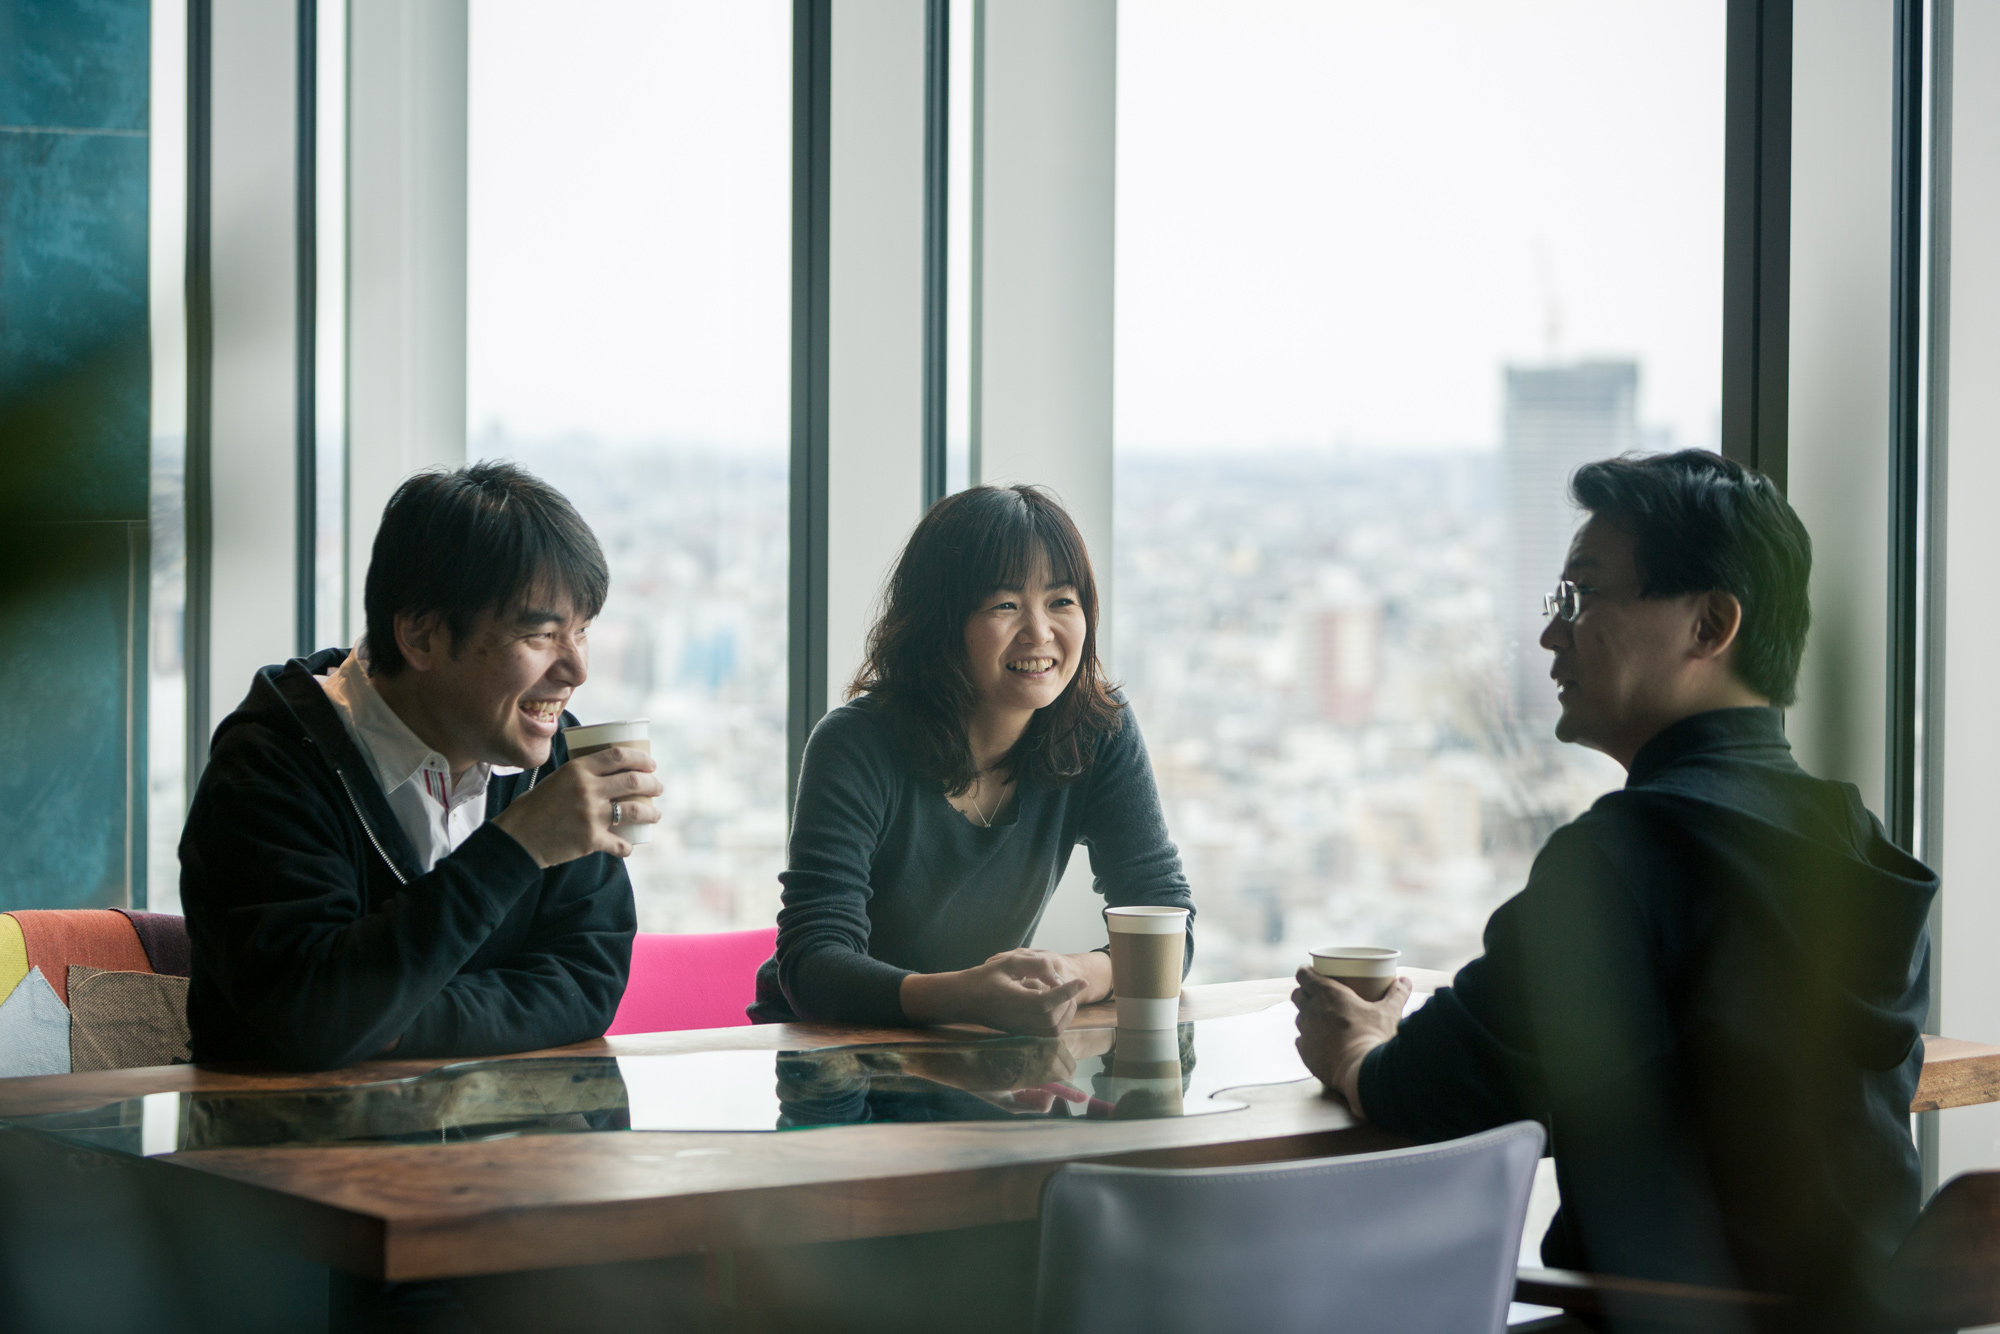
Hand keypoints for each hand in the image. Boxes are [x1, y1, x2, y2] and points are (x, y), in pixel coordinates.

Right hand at [490, 745, 663, 867]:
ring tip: (655, 814)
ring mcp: (591, 816)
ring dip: (651, 812)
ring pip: (635, 810)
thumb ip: (580, 776)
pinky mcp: (591, 840)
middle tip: (658, 788)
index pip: (618, 756)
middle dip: (653, 784)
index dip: (640, 758)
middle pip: (633, 781)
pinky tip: (629, 846)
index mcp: (577, 769)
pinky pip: (620, 844)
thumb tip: (607, 773)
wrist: (517, 838)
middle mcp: (587, 789)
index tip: (651, 764)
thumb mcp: (556, 780)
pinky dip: (627, 846)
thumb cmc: (534, 807)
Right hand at [900, 950, 1092, 1034]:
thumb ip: (1035, 965)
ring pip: (1053, 1030)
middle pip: (1052, 1018)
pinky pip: (1048, 1034)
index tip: (1082, 981)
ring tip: (1067, 996)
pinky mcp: (1022, 1033)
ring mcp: (1019, 1029)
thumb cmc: (985, 977)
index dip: (1066, 992)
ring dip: (1066, 1013)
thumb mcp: (1008, 962)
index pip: (1045, 1002)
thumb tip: (1057, 977)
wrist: (964, 999)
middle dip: (1067, 1001)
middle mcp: (1015, 1019)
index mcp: (1011, 999)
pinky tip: (1058, 1006)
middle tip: (1070, 985)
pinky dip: (1060, 1021)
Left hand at [1293, 967, 1410, 1117]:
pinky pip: (1301, 1041)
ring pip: (1299, 1018)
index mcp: (1327, 994)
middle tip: (1317, 995)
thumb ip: (1397, 993)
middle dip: (1304, 993)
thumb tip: (1405, 980)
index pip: (1304, 975)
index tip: (1310, 971)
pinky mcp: (1305, 1053)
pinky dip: (1308, 1039)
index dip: (1305, 971)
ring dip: (1307, 1017)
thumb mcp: (1389, 1012)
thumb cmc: (1373, 1037)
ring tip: (1320, 1020)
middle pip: (1297, 995)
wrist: (1362, 1072)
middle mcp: (1311, 1011)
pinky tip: (1319, 1042)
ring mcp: (1306, 1033)